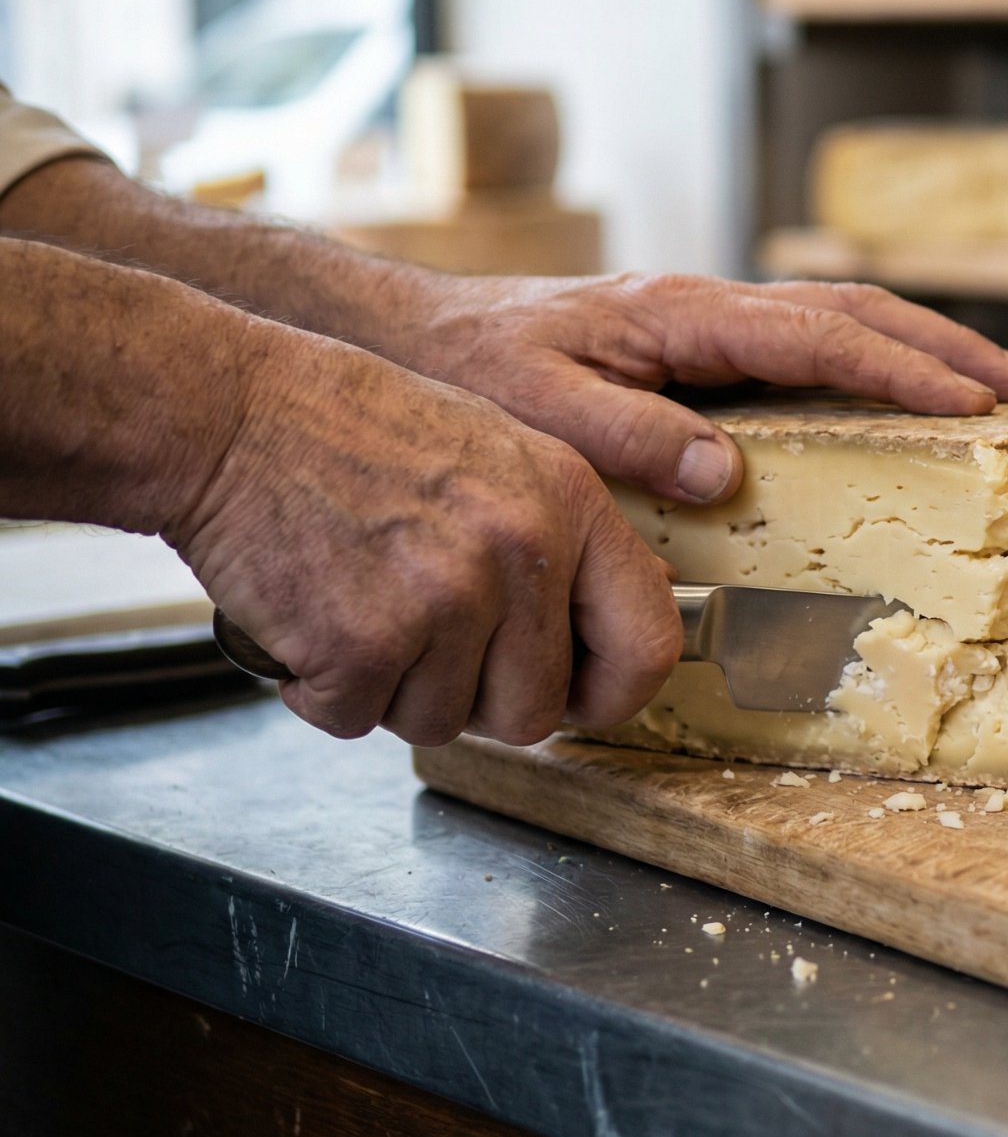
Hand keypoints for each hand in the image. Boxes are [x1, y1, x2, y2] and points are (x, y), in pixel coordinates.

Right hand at [169, 323, 679, 745]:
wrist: (231, 414)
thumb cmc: (355, 431)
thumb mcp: (503, 451)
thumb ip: (567, 537)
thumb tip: (621, 621)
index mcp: (570, 505)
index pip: (648, 643)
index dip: (616, 693)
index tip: (584, 700)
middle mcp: (521, 553)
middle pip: (536, 711)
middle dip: (480, 701)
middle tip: (426, 645)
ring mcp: (445, 600)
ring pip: (443, 722)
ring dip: (396, 691)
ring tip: (363, 607)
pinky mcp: (363, 642)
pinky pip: (359, 720)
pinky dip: (325, 691)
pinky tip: (312, 621)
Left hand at [377, 274, 1007, 504]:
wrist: (423, 335)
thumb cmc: (476, 373)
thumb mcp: (542, 412)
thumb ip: (632, 436)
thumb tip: (731, 468)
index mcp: (682, 317)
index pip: (819, 338)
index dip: (904, 369)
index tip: (976, 403)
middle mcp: (708, 307)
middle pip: (854, 311)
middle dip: (946, 347)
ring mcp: (710, 322)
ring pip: (840, 320)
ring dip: (921, 348)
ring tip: (993, 386)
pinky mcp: (702, 345)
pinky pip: (808, 345)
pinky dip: (872, 362)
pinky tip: (897, 393)